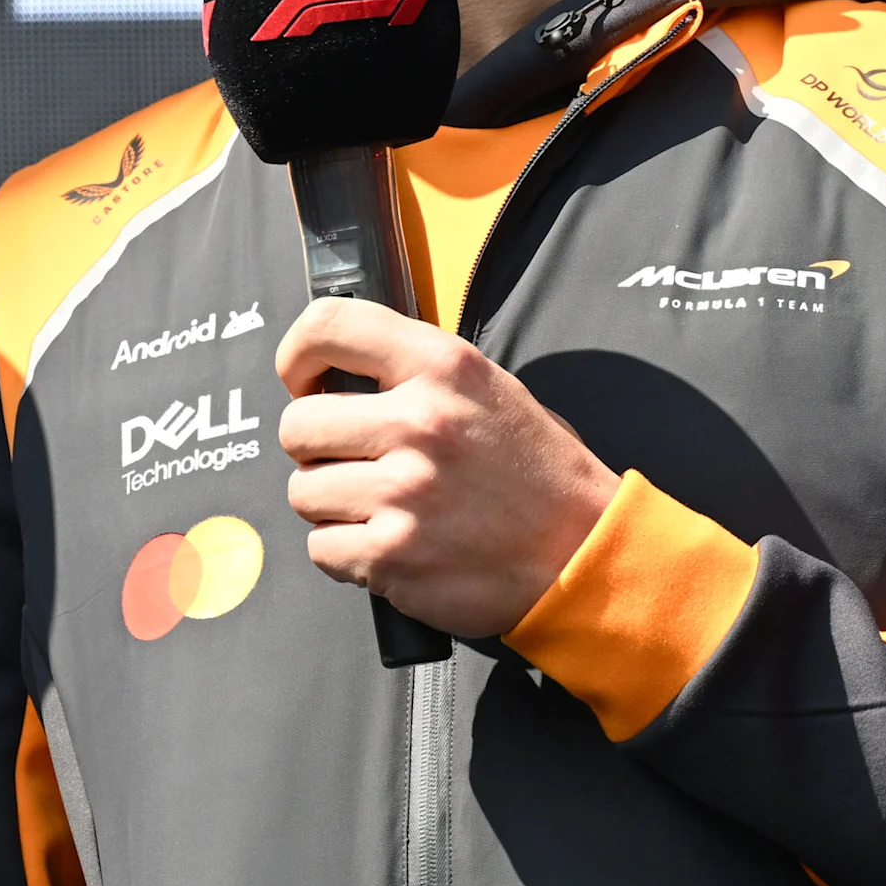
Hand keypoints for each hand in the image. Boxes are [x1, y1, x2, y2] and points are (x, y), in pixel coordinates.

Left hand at [274, 297, 619, 636]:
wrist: (588, 557)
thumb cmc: (540, 475)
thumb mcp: (491, 391)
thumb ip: (416, 374)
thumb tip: (334, 375)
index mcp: (443, 368)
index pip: (328, 327)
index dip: (296, 356)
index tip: (302, 381)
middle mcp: (420, 423)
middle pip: (297, 425)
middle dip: (316, 448)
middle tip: (353, 462)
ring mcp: (404, 493)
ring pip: (303, 491)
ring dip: (332, 504)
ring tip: (381, 508)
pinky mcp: (393, 556)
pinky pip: (321, 547)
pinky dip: (345, 553)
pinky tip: (390, 546)